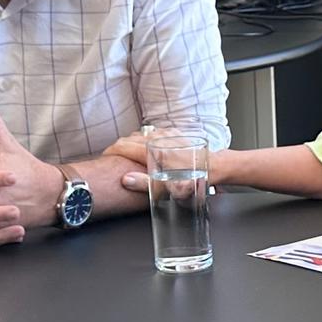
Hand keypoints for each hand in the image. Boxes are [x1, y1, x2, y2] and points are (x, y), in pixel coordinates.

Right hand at [108, 133, 232, 193]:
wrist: (217, 166)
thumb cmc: (195, 180)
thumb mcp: (170, 188)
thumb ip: (146, 183)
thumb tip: (125, 179)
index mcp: (155, 151)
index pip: (125, 146)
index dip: (111, 152)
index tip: (104, 158)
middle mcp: (160, 139)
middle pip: (131, 138)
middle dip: (119, 147)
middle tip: (111, 158)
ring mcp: (168, 135)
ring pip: (142, 134)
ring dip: (131, 142)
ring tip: (124, 153)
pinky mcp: (176, 134)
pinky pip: (154, 133)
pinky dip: (144, 138)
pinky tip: (145, 145)